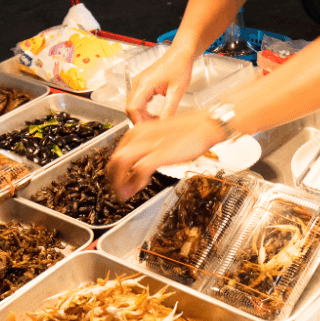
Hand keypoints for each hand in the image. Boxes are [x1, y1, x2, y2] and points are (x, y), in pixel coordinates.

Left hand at [107, 111, 224, 200]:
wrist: (205, 125)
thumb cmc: (190, 131)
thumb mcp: (162, 137)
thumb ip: (150, 148)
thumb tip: (145, 163)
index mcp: (139, 130)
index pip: (118, 152)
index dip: (116, 169)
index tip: (119, 180)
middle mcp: (139, 135)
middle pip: (115, 159)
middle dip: (113, 179)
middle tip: (117, 191)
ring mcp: (147, 144)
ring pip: (121, 164)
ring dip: (119, 183)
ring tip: (123, 194)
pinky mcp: (158, 154)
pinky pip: (138, 170)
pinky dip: (134, 183)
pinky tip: (137, 189)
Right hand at [126, 46, 193, 123]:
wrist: (181, 54)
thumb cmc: (179, 66)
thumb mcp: (176, 92)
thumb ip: (169, 110)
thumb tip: (164, 125)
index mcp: (145, 83)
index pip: (132, 107)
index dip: (138, 121)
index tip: (147, 130)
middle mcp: (139, 83)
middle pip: (130, 108)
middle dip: (140, 120)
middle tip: (153, 128)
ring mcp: (139, 83)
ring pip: (133, 106)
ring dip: (142, 116)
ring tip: (156, 121)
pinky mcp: (142, 84)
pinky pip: (138, 101)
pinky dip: (143, 110)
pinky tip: (154, 115)